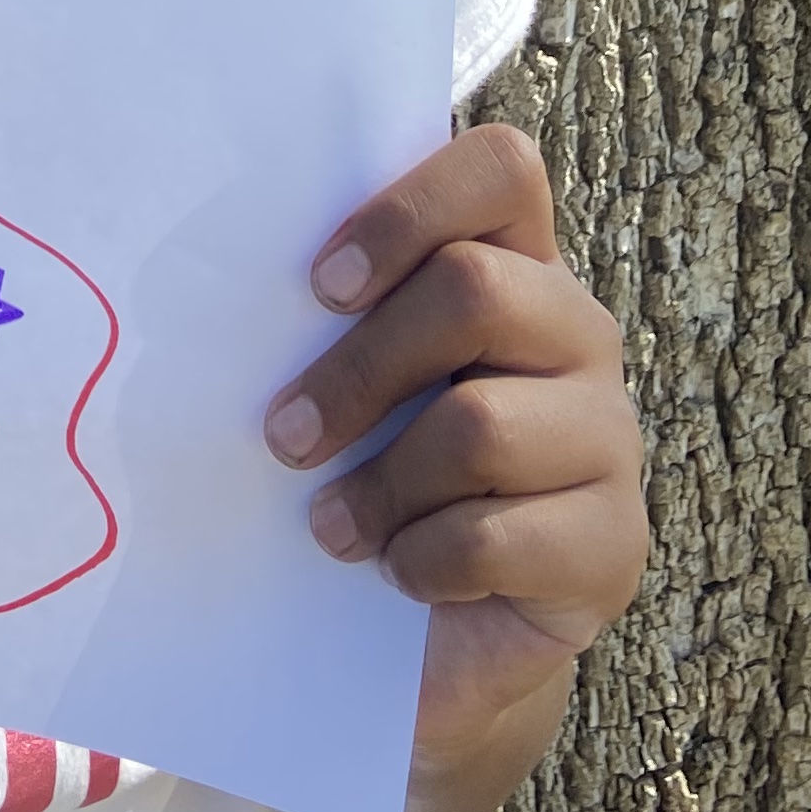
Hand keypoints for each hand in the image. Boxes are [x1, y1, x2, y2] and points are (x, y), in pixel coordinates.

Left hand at [261, 124, 644, 811]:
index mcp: (513, 264)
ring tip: (330, 529)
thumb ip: (325, 321)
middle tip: (284, 436)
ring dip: (378, 487)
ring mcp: (608, 437)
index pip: (501, 170)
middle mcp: (575, 333)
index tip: (318, 285)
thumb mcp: (348, 386)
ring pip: (480, 423)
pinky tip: (397, 575)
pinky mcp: (612, 544)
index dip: (407, 211)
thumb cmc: (367, 478)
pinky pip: (496, 536)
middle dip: (357, 369)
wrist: (431, 642)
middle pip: (476, 289)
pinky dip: (420, 561)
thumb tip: (198, 281)